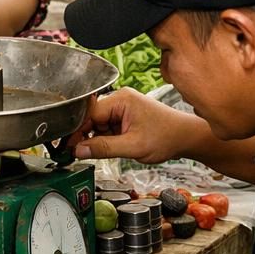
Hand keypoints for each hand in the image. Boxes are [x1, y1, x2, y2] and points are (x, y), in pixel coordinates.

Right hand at [73, 88, 193, 163]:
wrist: (185, 138)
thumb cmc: (167, 137)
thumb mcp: (133, 146)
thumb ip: (104, 148)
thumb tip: (79, 151)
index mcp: (121, 99)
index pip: (89, 113)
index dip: (77, 131)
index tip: (68, 147)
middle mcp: (121, 99)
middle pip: (91, 118)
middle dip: (86, 136)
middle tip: (79, 154)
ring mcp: (123, 107)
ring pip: (98, 124)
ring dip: (97, 139)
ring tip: (105, 152)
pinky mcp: (126, 116)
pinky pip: (107, 127)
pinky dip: (106, 139)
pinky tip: (111, 148)